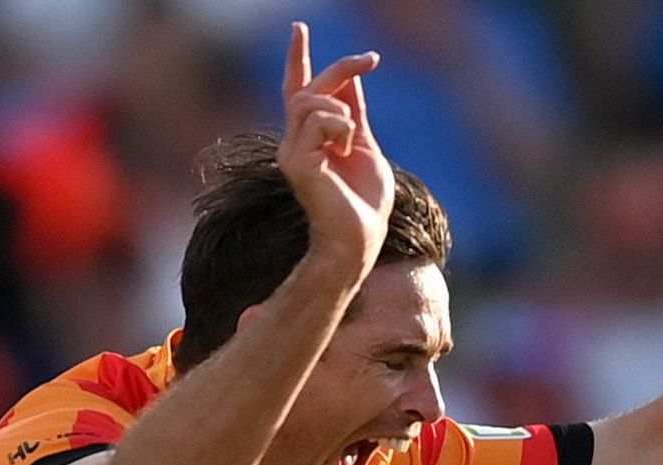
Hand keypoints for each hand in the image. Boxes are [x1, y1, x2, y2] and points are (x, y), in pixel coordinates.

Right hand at [277, 22, 394, 281]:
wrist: (361, 237)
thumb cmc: (365, 202)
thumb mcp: (365, 145)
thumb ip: (354, 113)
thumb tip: (351, 79)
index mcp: (311, 138)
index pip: (297, 90)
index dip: (298, 59)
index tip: (299, 29)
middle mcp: (294, 143)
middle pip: (308, 89)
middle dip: (339, 68)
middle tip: (370, 59)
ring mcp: (292, 153)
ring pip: (310, 102)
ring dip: (340, 110)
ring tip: (351, 139)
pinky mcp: (296, 163)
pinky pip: (318, 123)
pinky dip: (339, 128)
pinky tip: (345, 149)